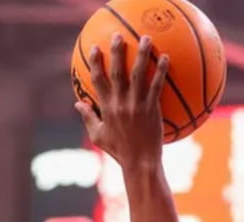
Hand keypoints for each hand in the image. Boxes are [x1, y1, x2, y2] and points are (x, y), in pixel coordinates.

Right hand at [75, 33, 168, 166]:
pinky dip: (161, 71)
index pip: (97, 80)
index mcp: (106, 107)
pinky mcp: (152, 109)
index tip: (95, 48)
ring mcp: (136, 105)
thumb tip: (77, 103)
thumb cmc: (119, 151)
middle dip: (116, 51)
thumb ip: (88, 117)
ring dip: (142, 54)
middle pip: (117, 71)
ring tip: (147, 39)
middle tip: (118, 36)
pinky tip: (166, 58)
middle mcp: (120, 103)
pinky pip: (157, 86)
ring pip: (138, 74)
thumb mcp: (99, 136)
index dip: (95, 63)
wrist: (140, 163)